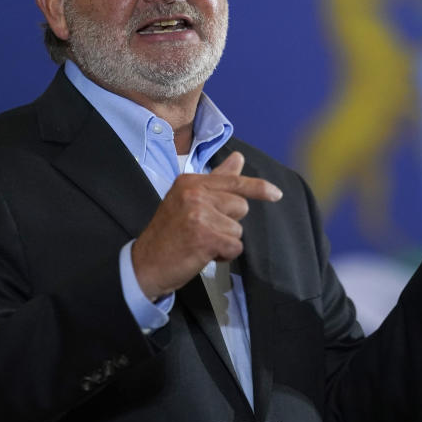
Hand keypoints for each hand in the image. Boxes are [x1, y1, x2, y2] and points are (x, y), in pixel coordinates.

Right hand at [131, 151, 281, 299]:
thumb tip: (238, 158)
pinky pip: (234, 246)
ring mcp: (199, 215)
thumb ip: (216, 179)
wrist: (146, 264)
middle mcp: (194, 194)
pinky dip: (223, 255)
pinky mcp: (204, 237)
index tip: (276, 194)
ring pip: (237, 229)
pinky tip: (202, 254)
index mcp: (190, 182)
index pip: (234, 182)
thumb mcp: (188, 200)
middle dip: (228, 222)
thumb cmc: (170, 233)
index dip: (258, 188)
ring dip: (224, 241)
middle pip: (240, 206)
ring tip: (200, 242)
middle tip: (203, 230)